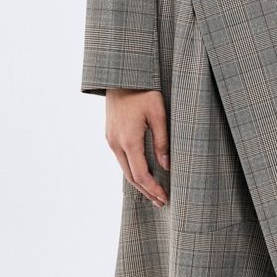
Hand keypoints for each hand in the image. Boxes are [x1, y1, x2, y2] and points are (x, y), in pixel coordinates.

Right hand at [105, 89, 169, 207]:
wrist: (120, 76)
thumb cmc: (142, 90)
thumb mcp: (158, 112)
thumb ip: (162, 140)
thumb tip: (166, 165)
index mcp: (129, 140)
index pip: (140, 175)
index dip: (153, 189)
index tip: (165, 198)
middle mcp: (116, 143)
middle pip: (131, 177)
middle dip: (147, 191)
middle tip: (162, 201)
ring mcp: (110, 139)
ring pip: (124, 168)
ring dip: (139, 182)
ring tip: (154, 191)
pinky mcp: (110, 134)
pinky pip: (121, 158)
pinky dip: (132, 169)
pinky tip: (142, 172)